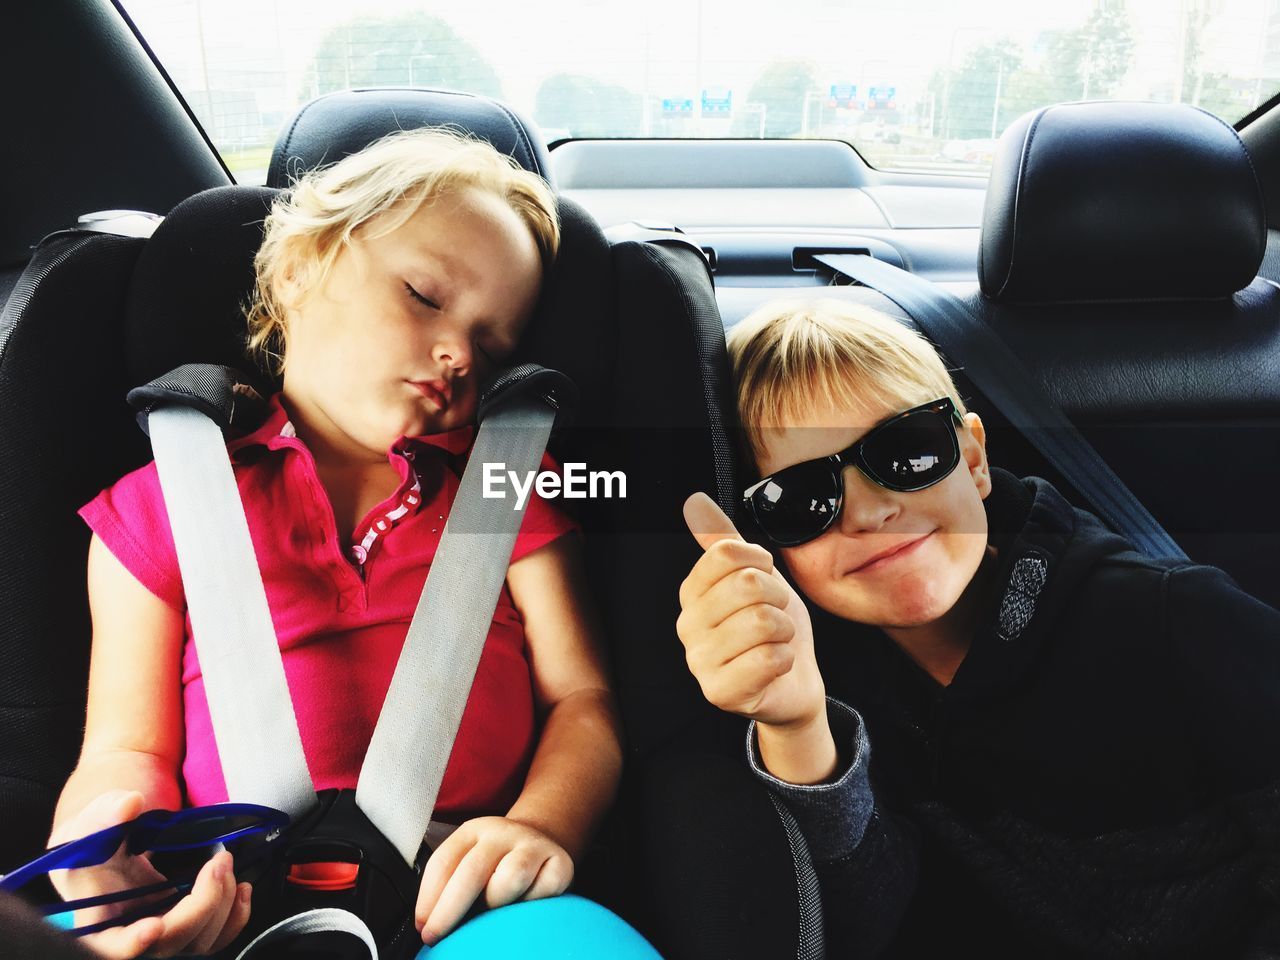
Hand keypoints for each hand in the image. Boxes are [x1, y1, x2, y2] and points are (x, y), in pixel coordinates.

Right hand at [48, 790, 251, 958]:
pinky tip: (241, 888)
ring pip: (199, 942)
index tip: (153, 926)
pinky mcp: (185, 928)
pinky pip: (216, 939)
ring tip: (225, 863)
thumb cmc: (96, 840)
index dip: (132, 944)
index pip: (113, 948)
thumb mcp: (94, 823)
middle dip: (204, 903)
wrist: (108, 848)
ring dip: (223, 905)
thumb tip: (130, 804)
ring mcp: (161, 937)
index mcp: (98, 921)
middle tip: (219, 861)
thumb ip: (108, 813)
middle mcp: (131, 937)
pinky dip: (235, 917)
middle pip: (170, 942)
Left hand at [414, 817, 572, 945]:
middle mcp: (503, 833)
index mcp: (473, 831)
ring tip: (493, 910)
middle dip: (449, 910)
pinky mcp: (561, 864)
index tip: (423, 927)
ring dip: (495, 903)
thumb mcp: (469, 859)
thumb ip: (449, 883)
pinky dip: (529, 904)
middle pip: (472, 871)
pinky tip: (525, 903)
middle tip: (436, 936)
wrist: (542, 840)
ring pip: (509, 879)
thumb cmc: (496, 862)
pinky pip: (541, 892)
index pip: (444, 861)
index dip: (429, 898)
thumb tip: (428, 923)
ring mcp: (533, 846)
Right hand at [678, 493, 826, 730]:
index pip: (726, 553)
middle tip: (775, 617)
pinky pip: (769, 658)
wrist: (792, 683)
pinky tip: (775, 666)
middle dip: (778, 599)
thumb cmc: (771, 630)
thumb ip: (723, 540)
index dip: (760, 563)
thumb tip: (694, 501)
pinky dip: (786, 659)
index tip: (765, 581)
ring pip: (762, 621)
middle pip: (747, 584)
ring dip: (784, 630)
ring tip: (775, 641)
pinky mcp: (720, 692)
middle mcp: (687, 626)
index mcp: (691, 593)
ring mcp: (700, 662)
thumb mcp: (753, 576)